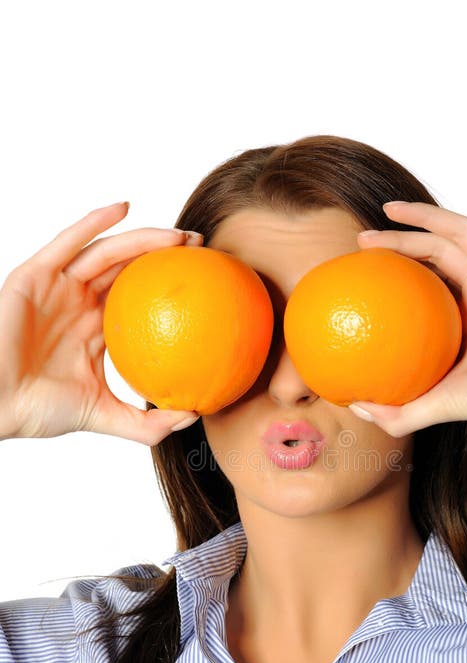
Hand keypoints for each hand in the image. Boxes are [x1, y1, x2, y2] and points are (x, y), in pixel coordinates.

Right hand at [0, 203, 202, 443]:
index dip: (169, 287)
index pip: (140, 299)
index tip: (204, 282)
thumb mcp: (103, 415)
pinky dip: (94, 222)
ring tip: (178, 236)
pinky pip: (68, 242)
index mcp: (95, 329)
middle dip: (164, 254)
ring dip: (143, 238)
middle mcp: (78, 303)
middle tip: (200, 248)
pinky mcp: (35, 274)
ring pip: (107, 252)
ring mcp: (57, 287)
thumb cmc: (38, 410)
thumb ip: (145, 423)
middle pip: (128, 269)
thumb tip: (193, 417)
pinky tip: (125, 208)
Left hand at [351, 142, 466, 448]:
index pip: (424, 281)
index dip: (395, 271)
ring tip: (391, 207)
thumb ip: (399, 413)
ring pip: (461, 227)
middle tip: (363, 238)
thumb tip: (353, 409)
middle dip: (398, 240)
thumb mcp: (437, 405)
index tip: (362, 268)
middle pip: (433, 250)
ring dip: (428, 213)